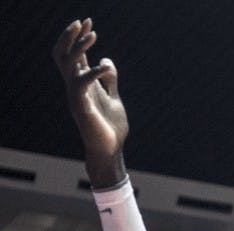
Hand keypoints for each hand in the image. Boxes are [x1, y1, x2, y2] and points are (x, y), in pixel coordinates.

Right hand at [52, 19, 128, 183]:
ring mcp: (76, 96)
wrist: (110, 150)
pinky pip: (81, 83)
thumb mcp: (114, 98)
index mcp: (83, 84)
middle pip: (64, 55)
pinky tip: (105, 67)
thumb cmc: (110, 127)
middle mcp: (76, 87)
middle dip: (71, 36)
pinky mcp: (81, 106)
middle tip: (83, 22)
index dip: (78, 38)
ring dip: (79, 47)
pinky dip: (93, 72)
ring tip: (93, 35)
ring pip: (68, 64)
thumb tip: (106, 60)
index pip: (75, 55)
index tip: (88, 22)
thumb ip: (109, 80)